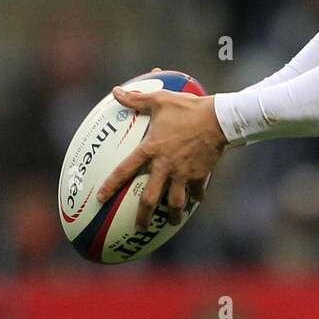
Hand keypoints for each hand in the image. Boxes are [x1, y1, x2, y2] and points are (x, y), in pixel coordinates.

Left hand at [96, 83, 228, 230]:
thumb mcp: (159, 100)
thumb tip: (115, 91)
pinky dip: (196, 197)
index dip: (110, 185)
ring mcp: (183, 173)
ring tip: (172, 222)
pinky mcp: (200, 175)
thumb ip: (136, 99)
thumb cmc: (187, 108)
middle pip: (150, 199)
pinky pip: (197, 192)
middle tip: (139, 228)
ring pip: (175, 203)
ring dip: (173, 216)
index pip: (124, 171)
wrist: (217, 119)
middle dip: (143, 217)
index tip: (100, 198)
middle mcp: (164, 166)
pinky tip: (196, 201)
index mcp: (150, 150)